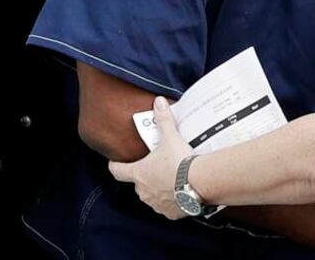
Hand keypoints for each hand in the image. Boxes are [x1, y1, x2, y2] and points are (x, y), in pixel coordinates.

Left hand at [109, 96, 192, 219]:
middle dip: (146, 177)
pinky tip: (182, 193)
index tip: (114, 162)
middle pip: (138, 184)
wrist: (200, 183)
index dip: (115, 166)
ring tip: (173, 180)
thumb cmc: (180, 162)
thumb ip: (163, 120)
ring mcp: (156, 204)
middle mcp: (143, 191)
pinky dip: (173, 202)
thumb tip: (157, 101)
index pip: (118, 171)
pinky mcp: (170, 213)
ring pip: (152, 197)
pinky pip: (168, 208)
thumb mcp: (171, 138)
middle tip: (157, 167)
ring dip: (159, 190)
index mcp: (139, 173)